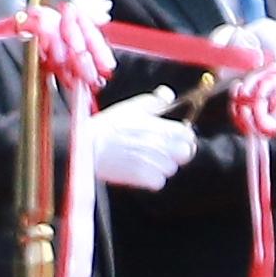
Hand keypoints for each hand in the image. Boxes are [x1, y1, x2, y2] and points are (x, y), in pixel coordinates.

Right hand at [84, 101, 203, 193]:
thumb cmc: (107, 127)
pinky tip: (141, 170)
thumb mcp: (131, 107)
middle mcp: (160, 146)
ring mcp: (152, 163)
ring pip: (172, 169)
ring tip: (147, 159)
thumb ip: (154, 101)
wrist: (88, 146)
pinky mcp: (142, 178)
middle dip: (178, 152)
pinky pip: (159, 182)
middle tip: (165, 150)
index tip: (176, 136)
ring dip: (163, 166)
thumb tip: (168, 94)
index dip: (184, 136)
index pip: (188, 135)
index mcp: (159, 127)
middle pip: (186, 153)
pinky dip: (152, 179)